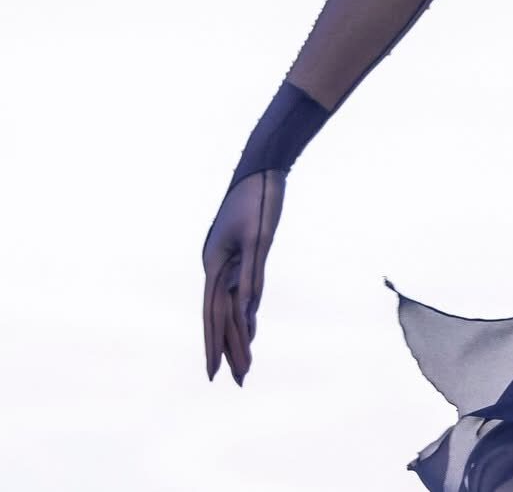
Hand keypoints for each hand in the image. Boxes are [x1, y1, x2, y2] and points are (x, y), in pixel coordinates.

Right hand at [202, 169, 284, 385]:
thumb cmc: (260, 199)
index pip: (213, 314)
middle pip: (220, 316)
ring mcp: (225, 263)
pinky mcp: (238, 257)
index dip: (214, 345)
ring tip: (245, 367)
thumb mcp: (260, 237)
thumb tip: (247, 311)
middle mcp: (216, 267)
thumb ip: (252, 274)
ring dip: (236, 336)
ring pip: (229, 307)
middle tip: (240, 382)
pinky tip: (250, 331)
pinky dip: (244, 314)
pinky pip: (238, 293)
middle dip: (228, 350)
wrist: (262, 169)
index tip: (215, 374)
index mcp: (215, 264)